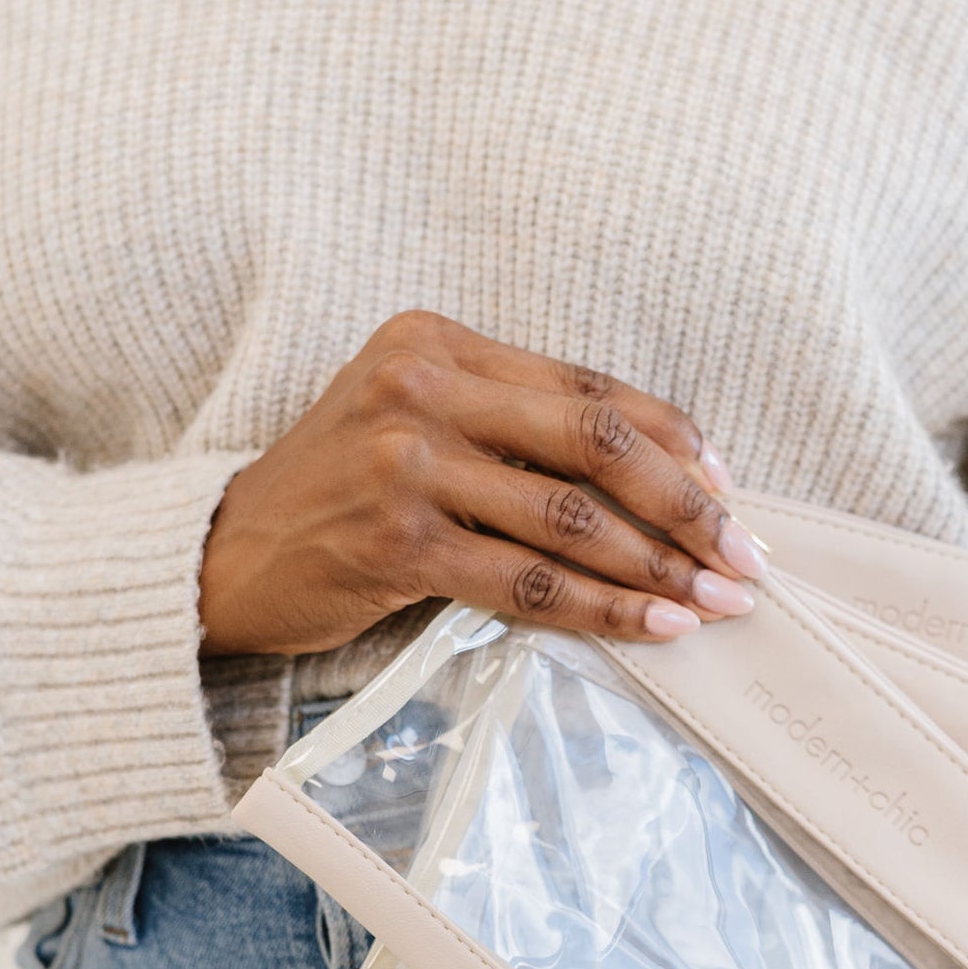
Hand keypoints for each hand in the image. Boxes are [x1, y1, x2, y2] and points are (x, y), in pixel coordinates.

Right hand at [198, 309, 763, 656]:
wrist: (223, 555)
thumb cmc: (339, 495)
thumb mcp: (416, 424)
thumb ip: (512, 427)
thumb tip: (660, 478)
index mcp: (439, 340)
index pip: (590, 388)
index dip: (675, 441)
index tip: (729, 491)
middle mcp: (423, 385)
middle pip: (598, 442)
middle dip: (688, 506)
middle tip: (744, 557)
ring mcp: (407, 463)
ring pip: (571, 520)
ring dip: (658, 569)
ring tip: (714, 603)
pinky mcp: (397, 542)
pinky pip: (528, 583)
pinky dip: (601, 611)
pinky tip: (651, 629)